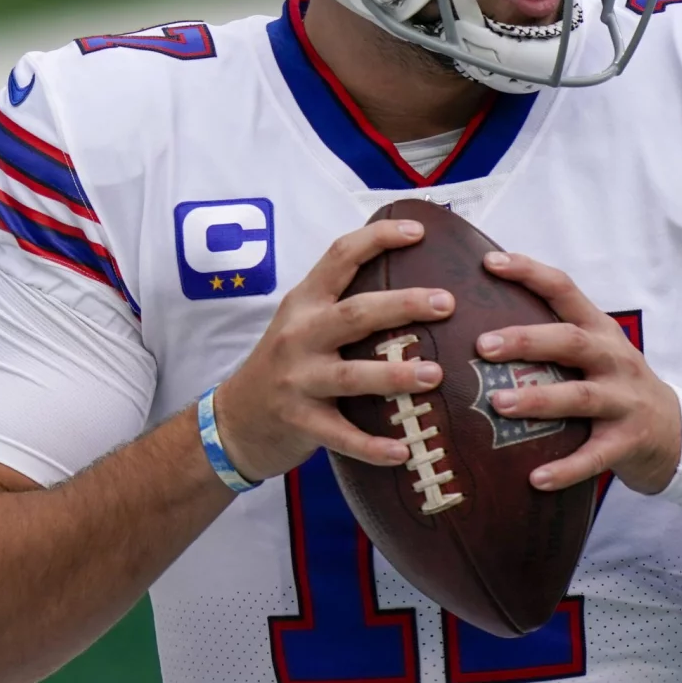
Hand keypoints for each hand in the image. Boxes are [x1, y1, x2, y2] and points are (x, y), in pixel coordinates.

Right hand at [213, 218, 452, 481]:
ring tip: (435, 375)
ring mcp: (297, 379)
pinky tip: (404, 450)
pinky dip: (373, 446)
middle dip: (403, 305)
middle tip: (446, 303)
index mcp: (305, 302)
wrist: (235, 418)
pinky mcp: (299, 421)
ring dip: (395, 375)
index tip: (418, 232)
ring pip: (351, 375)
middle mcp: (300, 335)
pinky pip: (341, 435)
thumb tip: (414, 278)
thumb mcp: (304, 321)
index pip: (340, 256)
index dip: (378, 238)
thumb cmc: (287, 362)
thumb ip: (343, 300)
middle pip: (355, 313)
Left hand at [476, 251, 681, 494]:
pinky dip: (565, 468)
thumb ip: (554, 336)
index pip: (565, 290)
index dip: (529, 273)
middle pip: (572, 341)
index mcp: (600, 330)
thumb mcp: (596, 352)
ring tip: (499, 403)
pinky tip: (534, 479)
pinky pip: (594, 457)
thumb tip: (479, 324)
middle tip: (483, 344)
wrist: (675, 432)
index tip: (489, 263)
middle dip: (527, 340)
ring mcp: (624, 401)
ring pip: (580, 397)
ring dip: (539, 399)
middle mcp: (614, 359)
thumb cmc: (616, 386)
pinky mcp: (627, 442)